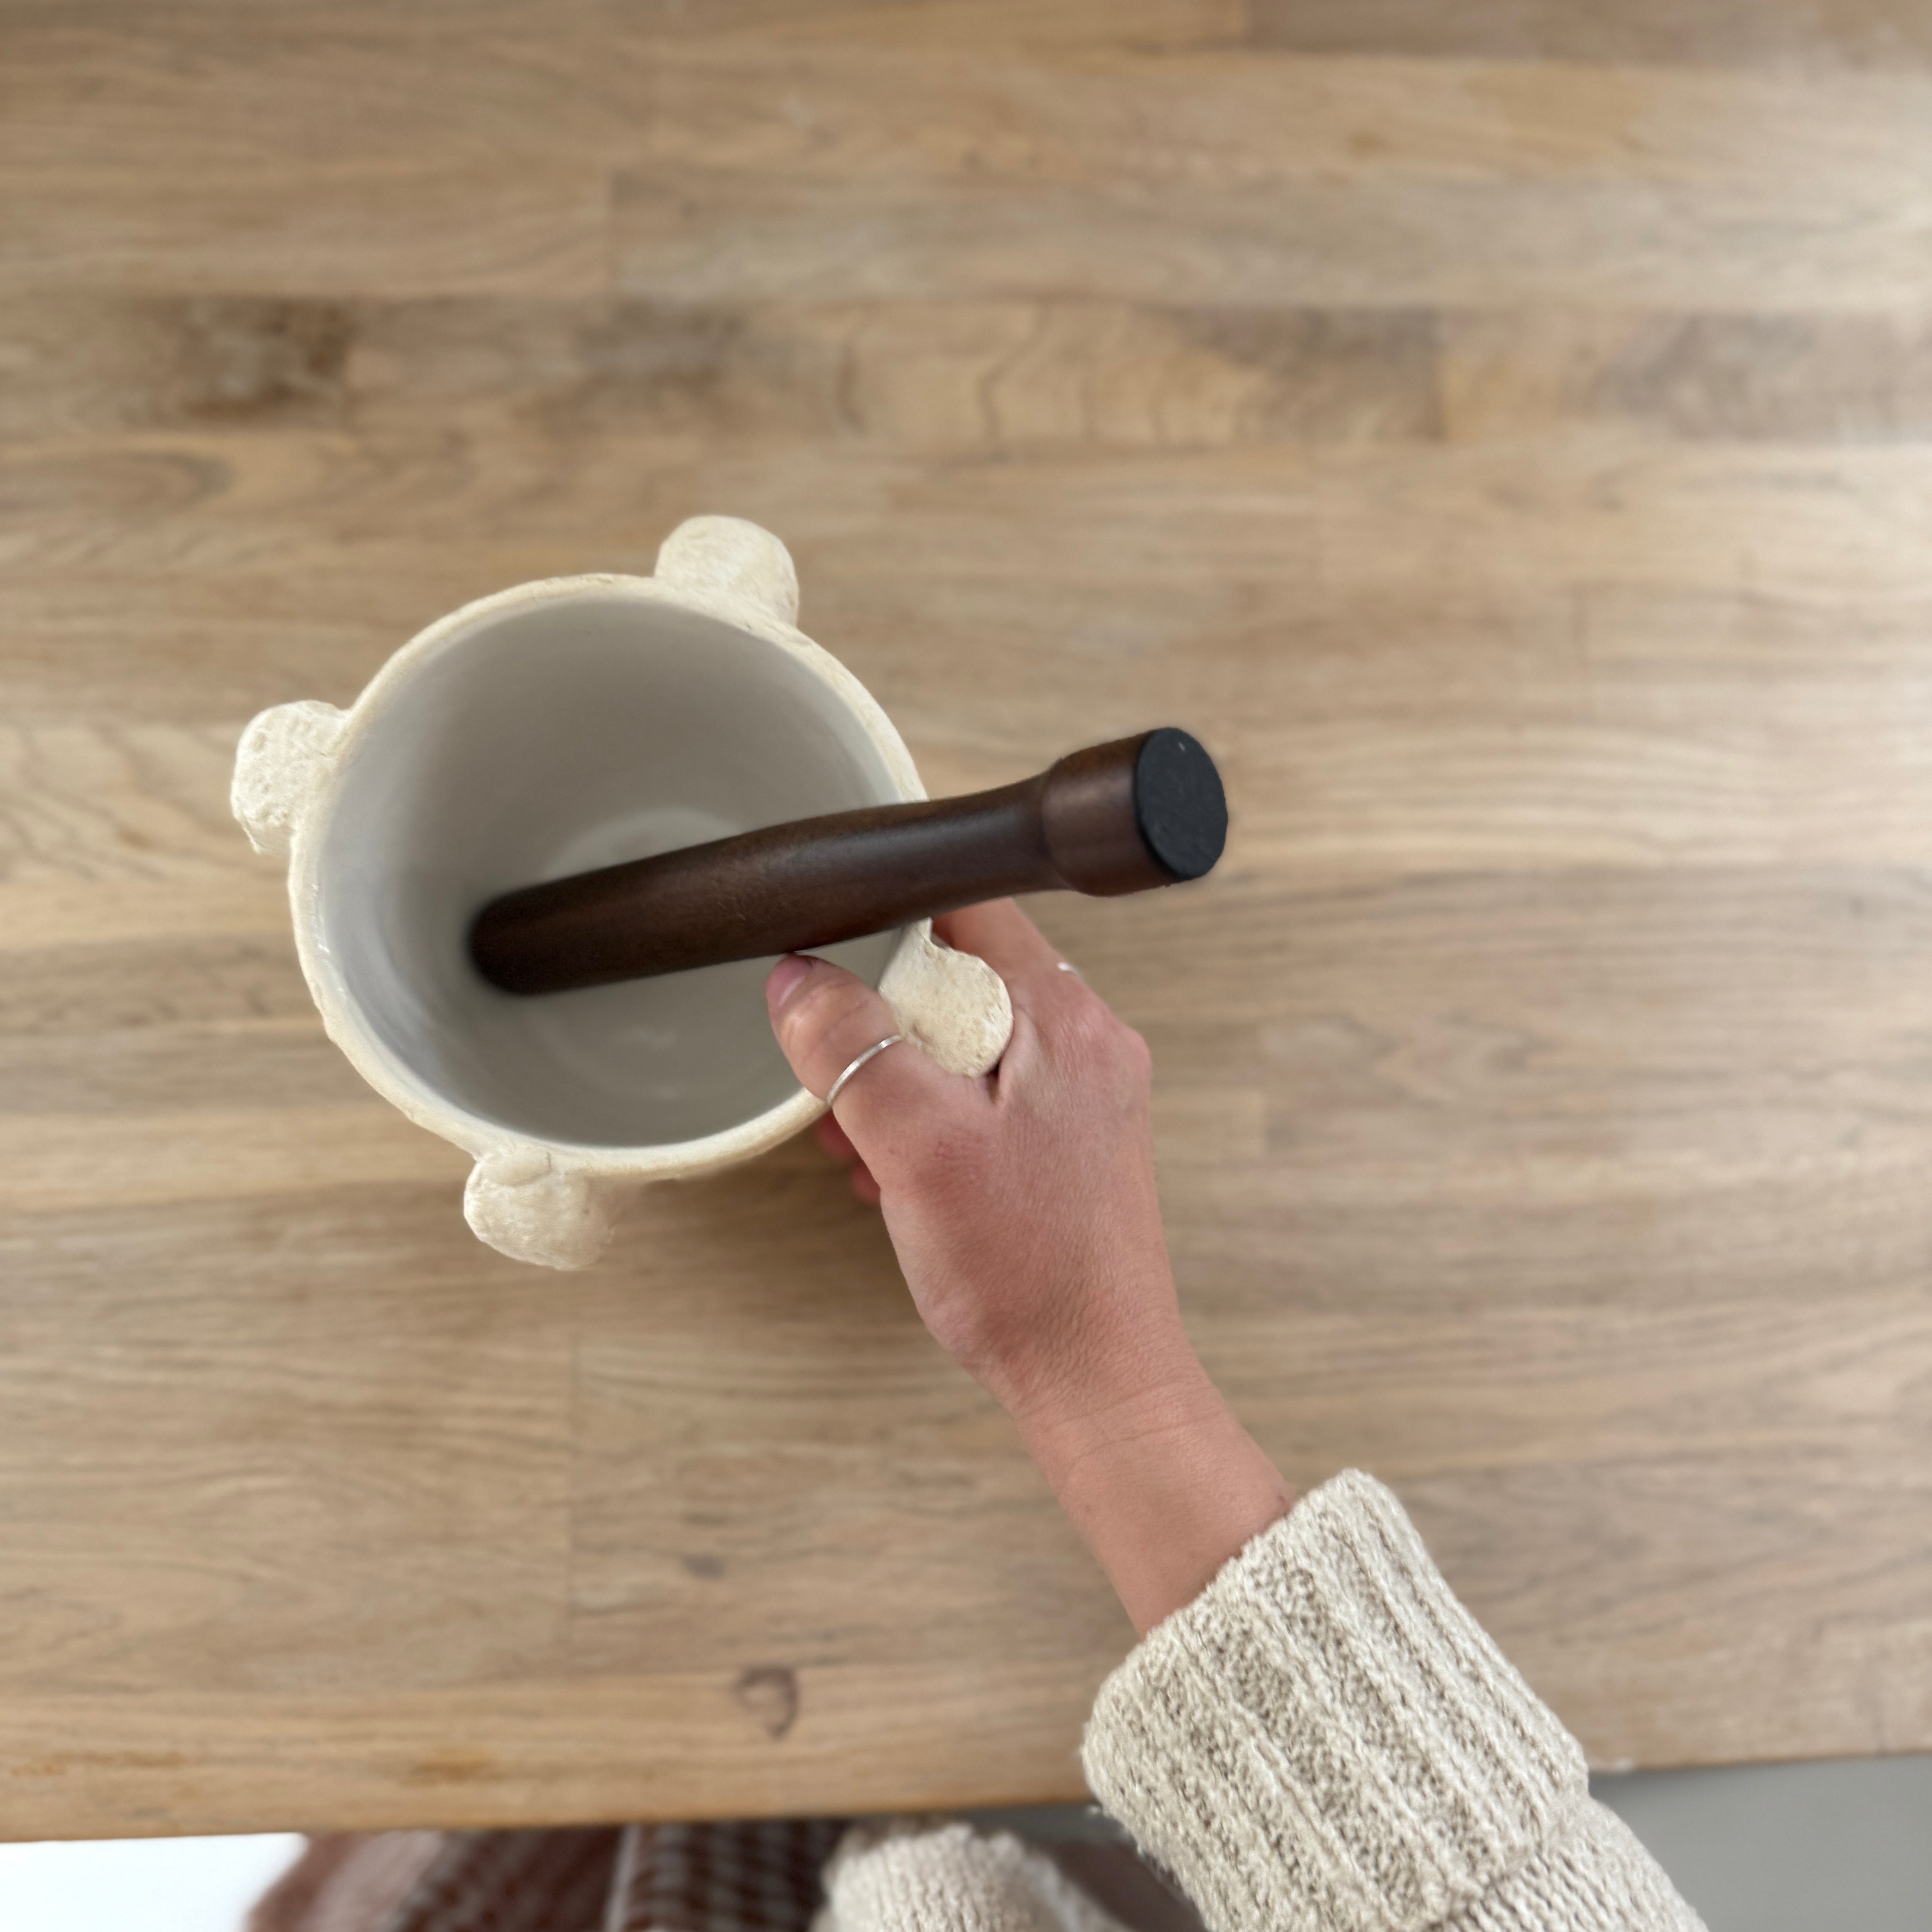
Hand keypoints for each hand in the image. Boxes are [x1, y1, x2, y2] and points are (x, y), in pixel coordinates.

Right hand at [765, 901, 1293, 1631]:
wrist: (1094, 1382)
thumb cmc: (1027, 1274)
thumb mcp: (917, 1149)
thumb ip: (855, 1051)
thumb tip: (796, 979)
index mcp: (1066, 1018)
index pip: (970, 905)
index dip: (888, 911)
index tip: (827, 943)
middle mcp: (1086, 1043)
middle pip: (957, 976)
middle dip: (881, 1025)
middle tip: (840, 1086)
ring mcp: (1080, 1096)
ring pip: (959, 1044)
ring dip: (895, 1085)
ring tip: (863, 1147)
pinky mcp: (1064, 1144)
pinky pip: (976, 1099)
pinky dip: (925, 1125)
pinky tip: (892, 1178)